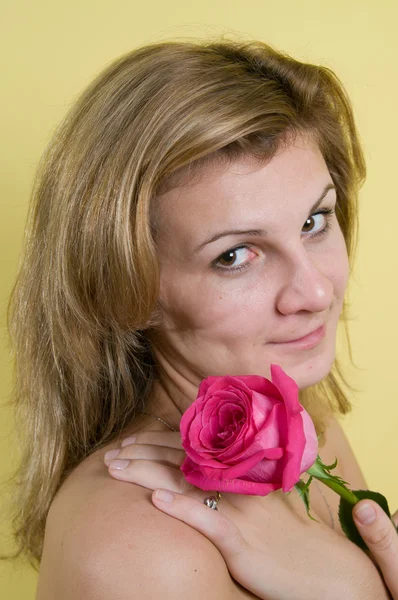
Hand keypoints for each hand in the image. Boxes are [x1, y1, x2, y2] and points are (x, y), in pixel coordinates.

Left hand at [105, 431, 389, 599]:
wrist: (319, 567)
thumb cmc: (284, 534)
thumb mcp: (256, 498)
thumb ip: (230, 479)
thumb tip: (197, 465)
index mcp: (238, 470)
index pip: (190, 446)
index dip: (155, 440)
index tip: (128, 440)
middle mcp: (235, 482)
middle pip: (181, 459)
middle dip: (141, 453)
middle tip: (110, 453)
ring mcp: (237, 508)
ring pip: (185, 481)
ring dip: (147, 472)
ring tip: (116, 468)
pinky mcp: (239, 538)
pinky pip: (207, 519)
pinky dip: (181, 507)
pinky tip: (156, 499)